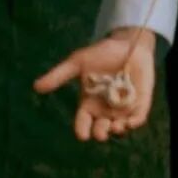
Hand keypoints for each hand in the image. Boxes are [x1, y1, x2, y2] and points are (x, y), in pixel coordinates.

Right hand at [33, 28, 156, 141]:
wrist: (128, 42)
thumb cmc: (102, 53)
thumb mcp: (78, 62)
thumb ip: (60, 74)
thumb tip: (36, 86)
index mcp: (88, 104)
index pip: (83, 123)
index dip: (82, 130)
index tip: (82, 134)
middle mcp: (105, 109)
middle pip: (100, 129)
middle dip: (100, 133)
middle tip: (101, 132)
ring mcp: (123, 107)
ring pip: (119, 127)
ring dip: (118, 131)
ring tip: (116, 127)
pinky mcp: (141, 101)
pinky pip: (139, 117)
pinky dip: (135, 122)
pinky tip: (131, 123)